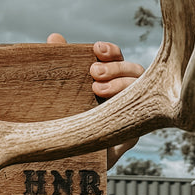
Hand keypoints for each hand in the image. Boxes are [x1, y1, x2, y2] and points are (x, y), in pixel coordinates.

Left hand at [46, 33, 145, 167]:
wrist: (62, 157)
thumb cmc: (64, 116)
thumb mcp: (60, 88)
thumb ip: (60, 62)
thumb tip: (54, 37)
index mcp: (108, 77)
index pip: (117, 58)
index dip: (111, 51)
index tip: (97, 49)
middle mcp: (123, 93)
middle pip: (134, 71)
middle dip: (116, 68)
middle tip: (94, 73)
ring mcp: (130, 112)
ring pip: (139, 92)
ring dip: (122, 85)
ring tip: (96, 89)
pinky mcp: (131, 136)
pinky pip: (139, 124)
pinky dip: (129, 115)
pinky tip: (112, 112)